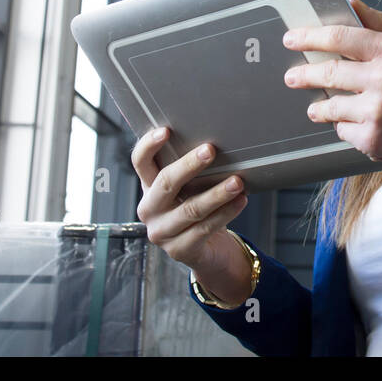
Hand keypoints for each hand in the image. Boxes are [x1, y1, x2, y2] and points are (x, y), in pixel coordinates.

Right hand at [131, 129, 250, 300]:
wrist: (207, 250)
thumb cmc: (198, 207)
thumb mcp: (190, 187)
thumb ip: (192, 170)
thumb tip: (216, 143)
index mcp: (149, 187)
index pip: (140, 162)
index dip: (148, 145)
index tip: (166, 130)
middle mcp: (150, 210)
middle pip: (165, 183)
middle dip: (189, 165)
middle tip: (210, 150)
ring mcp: (162, 233)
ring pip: (190, 209)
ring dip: (216, 193)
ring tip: (237, 181)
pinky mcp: (179, 250)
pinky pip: (205, 228)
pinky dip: (226, 212)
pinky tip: (241, 200)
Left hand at [281, 0, 381, 173]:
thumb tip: (353, 5)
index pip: (340, 37)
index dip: (310, 37)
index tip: (293, 39)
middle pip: (328, 72)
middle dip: (304, 74)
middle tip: (293, 76)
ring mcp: (377, 112)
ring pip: (330, 106)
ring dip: (319, 107)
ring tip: (317, 107)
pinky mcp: (373, 139)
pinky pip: (343, 130)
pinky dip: (344, 126)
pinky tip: (354, 124)